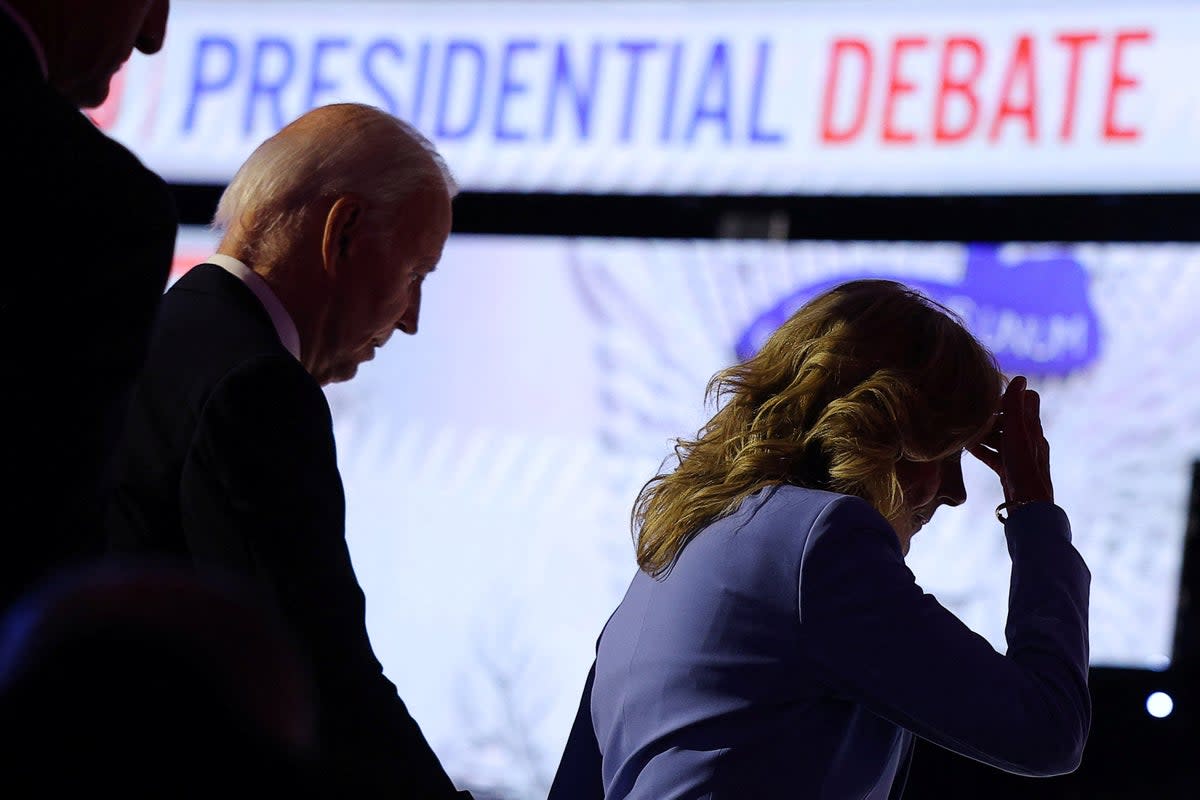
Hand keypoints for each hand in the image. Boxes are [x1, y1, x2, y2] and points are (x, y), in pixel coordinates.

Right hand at [966, 375, 1053, 505]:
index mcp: (1033, 427)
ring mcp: (1020, 455)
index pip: (1027, 399)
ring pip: (1001, 437)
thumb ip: (1015, 406)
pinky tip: (967, 448)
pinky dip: (982, 449)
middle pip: (1010, 419)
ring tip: (964, 430)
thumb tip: (1020, 377)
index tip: (989, 395)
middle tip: (970, 413)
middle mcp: (1029, 439)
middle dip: (991, 415)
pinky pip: (995, 454)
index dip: (1010, 395)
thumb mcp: (1017, 432)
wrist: (1029, 504)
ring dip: (984, 432)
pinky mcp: (1010, 469)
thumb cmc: (1023, 466)